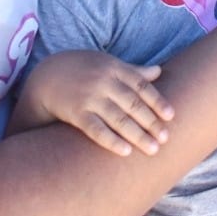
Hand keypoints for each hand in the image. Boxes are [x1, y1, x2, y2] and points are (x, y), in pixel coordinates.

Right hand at [23, 51, 174, 155]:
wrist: (46, 76)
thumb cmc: (83, 70)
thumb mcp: (107, 64)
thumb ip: (133, 70)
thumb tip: (159, 71)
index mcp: (114, 68)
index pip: (141, 85)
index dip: (157, 101)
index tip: (170, 116)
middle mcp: (104, 81)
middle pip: (133, 104)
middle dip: (151, 122)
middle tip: (165, 138)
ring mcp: (90, 97)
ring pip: (118, 119)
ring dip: (137, 135)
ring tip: (152, 149)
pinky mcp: (76, 113)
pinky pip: (97, 129)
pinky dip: (112, 140)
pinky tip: (126, 151)